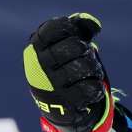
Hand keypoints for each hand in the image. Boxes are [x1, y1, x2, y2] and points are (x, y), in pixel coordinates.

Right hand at [23, 13, 131, 131]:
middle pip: (74, 46)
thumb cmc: (63, 67)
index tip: (75, 35)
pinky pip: (91, 88)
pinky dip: (96, 87)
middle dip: (85, 49)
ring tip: (88, 72)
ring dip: (93, 68)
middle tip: (84, 54)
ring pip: (85, 67)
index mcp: (36, 48)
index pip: (55, 28)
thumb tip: (94, 24)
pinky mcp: (64, 104)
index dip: (70, 27)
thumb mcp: (64, 45)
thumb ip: (78, 29)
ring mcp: (51, 86)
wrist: (59, 107)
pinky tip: (90, 88)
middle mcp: (39, 66)